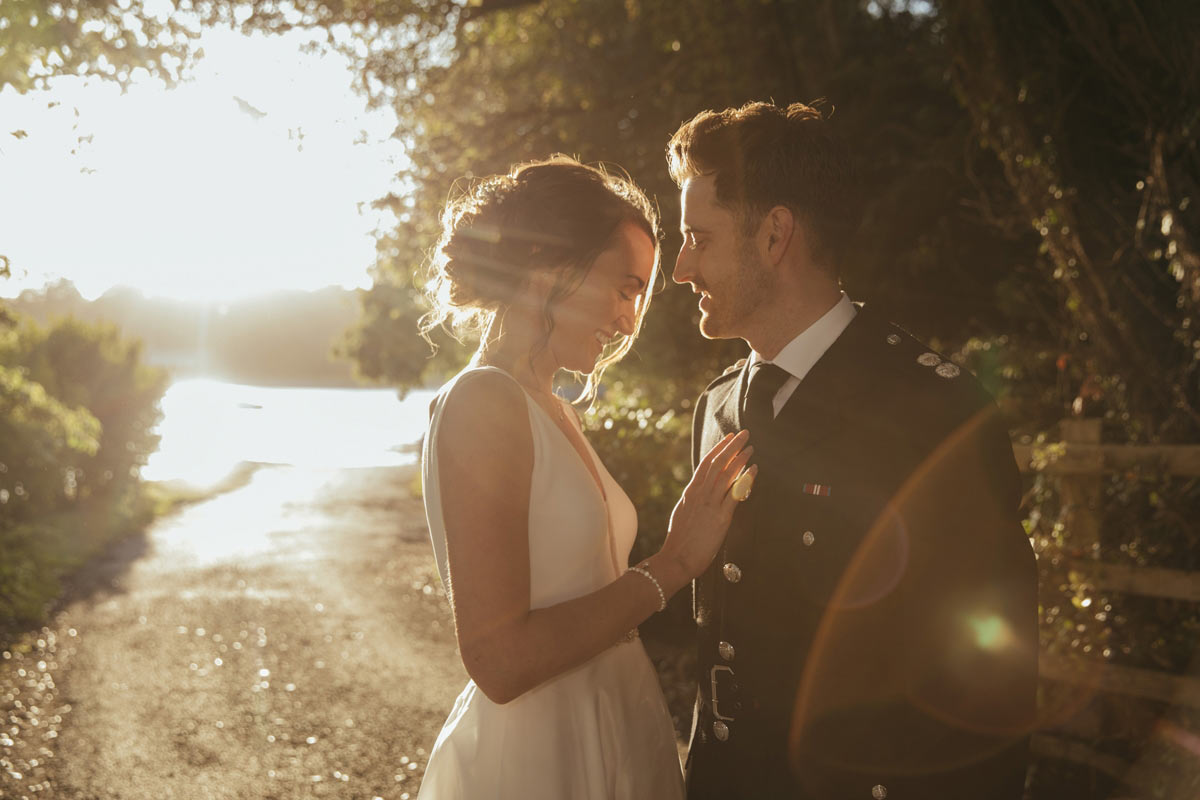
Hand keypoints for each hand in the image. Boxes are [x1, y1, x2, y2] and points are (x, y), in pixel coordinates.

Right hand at [659, 430, 754, 585]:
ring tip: (750, 447)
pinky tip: (753, 470)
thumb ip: (693, 502)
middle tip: (743, 434)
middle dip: (731, 446)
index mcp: (690, 493)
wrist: (675, 559)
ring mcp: (709, 505)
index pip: (705, 464)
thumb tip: (700, 495)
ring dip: (740, 458)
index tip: (728, 438)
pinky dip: (745, 479)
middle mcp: (699, 494)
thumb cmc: (679, 542)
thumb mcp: (683, 515)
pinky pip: (735, 494)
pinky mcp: (720, 517)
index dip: (718, 449)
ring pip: (726, 474)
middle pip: (717, 464)